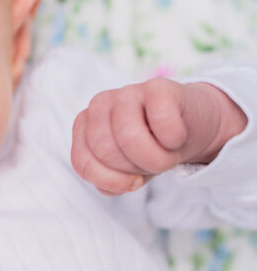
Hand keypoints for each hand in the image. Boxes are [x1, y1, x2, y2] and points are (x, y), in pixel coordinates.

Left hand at [71, 78, 247, 195]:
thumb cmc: (150, 147)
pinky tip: (177, 137)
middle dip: (135, 169)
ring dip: (157, 159)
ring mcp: (127, 92)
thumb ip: (110, 181)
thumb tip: (120, 183)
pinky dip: (174, 139)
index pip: (83, 162)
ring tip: (168, 155)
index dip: (112, 181)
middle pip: (106, 151)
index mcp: (84, 126)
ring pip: (130, 138)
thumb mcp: (126, 170)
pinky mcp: (157, 87)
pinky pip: (161, 122)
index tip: (134, 182)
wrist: (188, 124)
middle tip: (153, 163)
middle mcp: (99, 104)